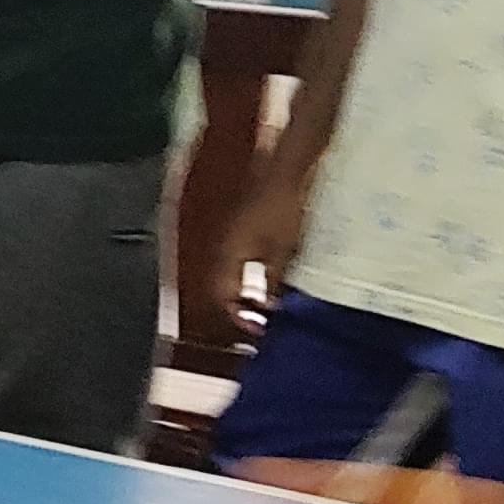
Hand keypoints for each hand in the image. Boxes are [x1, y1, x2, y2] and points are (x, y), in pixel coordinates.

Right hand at [212, 165, 309, 327]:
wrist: (282, 173)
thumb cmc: (282, 209)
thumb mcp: (282, 250)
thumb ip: (272, 280)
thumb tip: (268, 307)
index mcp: (228, 256)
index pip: (222, 296)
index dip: (238, 316)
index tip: (256, 331)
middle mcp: (222, 249)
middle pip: (220, 288)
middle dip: (237, 308)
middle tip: (258, 323)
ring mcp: (229, 239)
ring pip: (227, 276)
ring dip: (241, 294)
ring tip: (261, 307)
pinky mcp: (239, 232)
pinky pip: (235, 264)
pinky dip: (245, 278)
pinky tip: (264, 281)